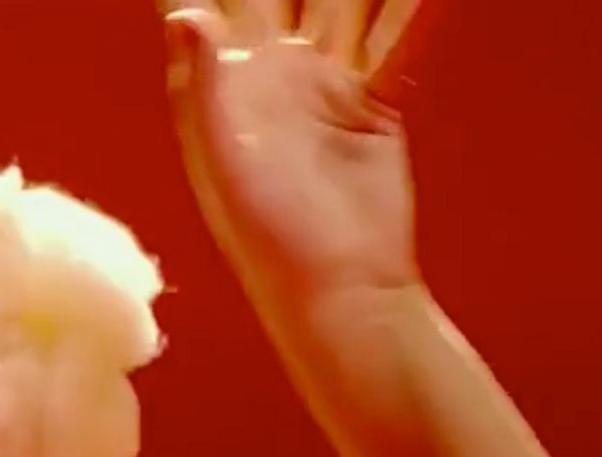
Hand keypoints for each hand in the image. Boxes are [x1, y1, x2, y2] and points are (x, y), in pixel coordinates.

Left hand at [161, 0, 423, 309]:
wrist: (338, 284)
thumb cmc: (265, 233)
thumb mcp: (221, 156)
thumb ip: (203, 82)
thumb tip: (181, 14)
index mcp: (217, 82)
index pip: (203, 3)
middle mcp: (267, 71)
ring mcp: (322, 82)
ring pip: (342, 1)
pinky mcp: (372, 100)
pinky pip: (400, 40)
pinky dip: (420, 7)